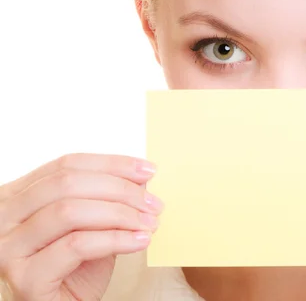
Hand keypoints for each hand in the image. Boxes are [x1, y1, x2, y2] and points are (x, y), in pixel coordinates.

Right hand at [0, 154, 163, 300]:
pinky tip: (138, 241)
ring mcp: (10, 249)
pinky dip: (115, 240)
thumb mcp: (95, 224)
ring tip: (149, 223)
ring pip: (69, 211)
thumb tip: (140, 176)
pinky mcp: (25, 278)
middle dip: (119, 189)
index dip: (112, 164)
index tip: (148, 170)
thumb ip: (108, 198)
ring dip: (120, 214)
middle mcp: (5, 218)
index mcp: (18, 197)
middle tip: (153, 203)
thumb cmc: (77, 270)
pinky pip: (76, 246)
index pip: (67, 165)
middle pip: (67, 183)